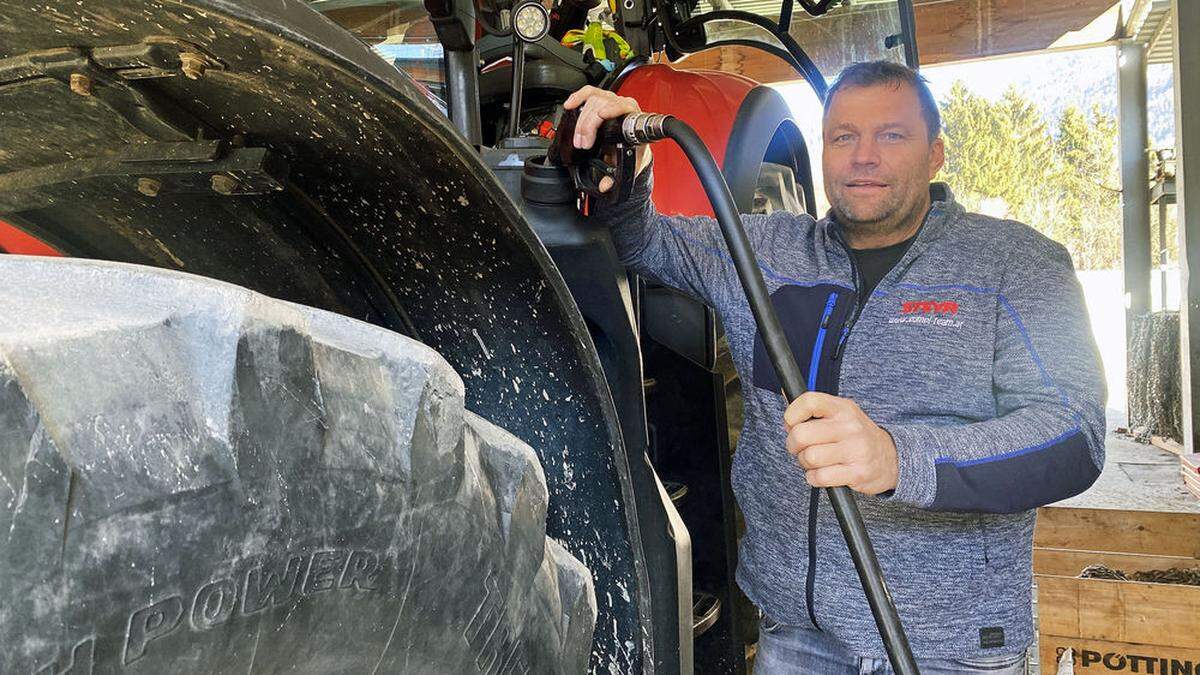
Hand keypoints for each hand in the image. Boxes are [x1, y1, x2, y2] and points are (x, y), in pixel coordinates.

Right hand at [563, 86, 651, 190]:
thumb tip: (604, 185)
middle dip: (588, 126)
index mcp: (633, 120)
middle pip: (602, 106)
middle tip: (582, 143)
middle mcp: (624, 106)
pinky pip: (589, 92)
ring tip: (578, 136)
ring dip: (582, 119)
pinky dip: (578, 97)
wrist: (636, 147)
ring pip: (594, 99)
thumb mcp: (629, 166)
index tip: (601, 115)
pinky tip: (570, 105)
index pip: (623, 107)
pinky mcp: (602, 99)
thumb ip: (616, 177)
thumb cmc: (635, 152)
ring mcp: (613, 101)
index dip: (611, 109)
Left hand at [783, 392, 898, 494]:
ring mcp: (856, 450)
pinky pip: (820, 477)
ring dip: (805, 463)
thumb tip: (786, 393)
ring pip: (809, 457)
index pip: (810, 401)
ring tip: (814, 461)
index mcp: (843, 408)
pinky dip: (814, 478)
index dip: (792, 414)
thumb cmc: (856, 436)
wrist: (892, 458)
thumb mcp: (840, 415)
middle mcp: (850, 426)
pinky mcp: (857, 473)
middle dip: (793, 445)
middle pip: (802, 434)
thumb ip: (813, 408)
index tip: (791, 423)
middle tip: (800, 448)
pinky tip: (821, 474)